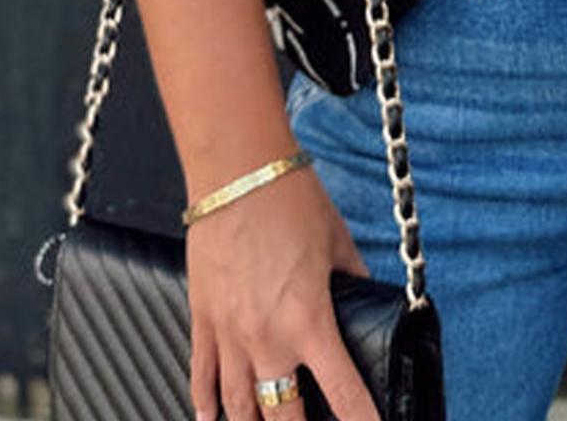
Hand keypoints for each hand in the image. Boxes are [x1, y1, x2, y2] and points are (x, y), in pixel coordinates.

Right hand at [186, 160, 379, 420]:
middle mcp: (267, 337)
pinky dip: (206, 404)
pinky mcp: (202, 317)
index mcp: (309, 321)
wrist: (238, 170)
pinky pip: (200, 376)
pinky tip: (211, 418)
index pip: (344, 393)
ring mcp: (229, 332)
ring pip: (239, 406)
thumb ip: (353, 279)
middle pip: (284, 414)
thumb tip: (366, 297)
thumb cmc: (289, 197)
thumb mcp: (338, 242)